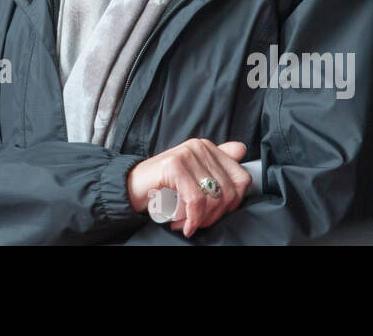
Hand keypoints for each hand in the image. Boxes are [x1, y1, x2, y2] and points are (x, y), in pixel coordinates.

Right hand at [127, 139, 251, 237]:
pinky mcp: (174, 165)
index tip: (214, 213)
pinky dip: (192, 219)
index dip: (232, 203)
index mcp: (208, 148)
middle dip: (214, 216)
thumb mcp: (193, 175)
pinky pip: (196, 200)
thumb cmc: (163, 185)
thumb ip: (217, 162)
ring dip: (201, 220)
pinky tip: (183, 225)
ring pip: (213, 198)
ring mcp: (187, 154)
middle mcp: (200, 147)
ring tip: (187, 223)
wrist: (131, 187)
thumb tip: (242, 149)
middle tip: (197, 222)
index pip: (241, 179)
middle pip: (229, 192)